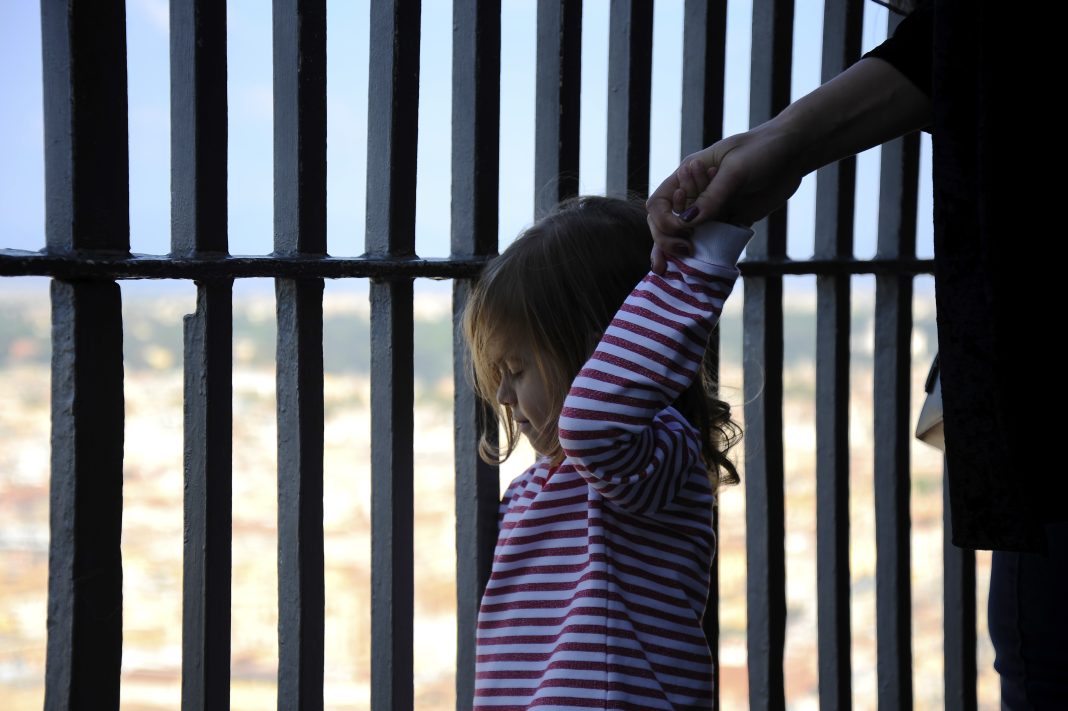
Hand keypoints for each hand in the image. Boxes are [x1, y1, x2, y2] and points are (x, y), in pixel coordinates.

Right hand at [647, 121, 806, 272]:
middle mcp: (695, 195)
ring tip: (671, 273)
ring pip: (686, 237)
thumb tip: (689, 222)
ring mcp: (712, 210)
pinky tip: (699, 271)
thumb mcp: (736, 170)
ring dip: (678, 255)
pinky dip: (704, 256)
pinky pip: (712, 242)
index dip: (664, 220)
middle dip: (667, 241)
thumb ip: (713, 196)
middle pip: (666, 224)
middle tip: (685, 252)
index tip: (683, 228)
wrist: (794, 152)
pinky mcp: (730, 221)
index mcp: (687, 176)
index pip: (659, 204)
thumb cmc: (762, 150)